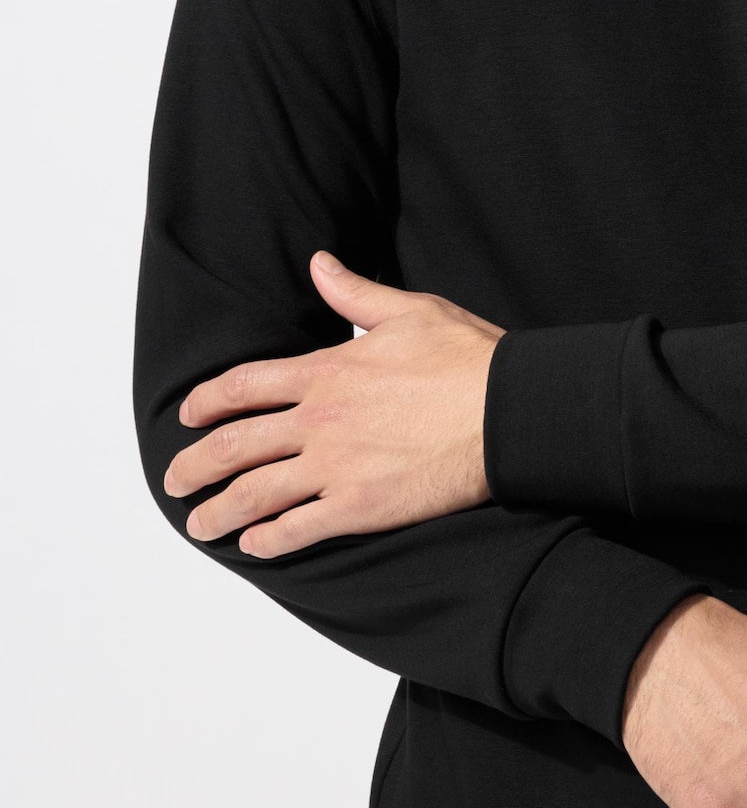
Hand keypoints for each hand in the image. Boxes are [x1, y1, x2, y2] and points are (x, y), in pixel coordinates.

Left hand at [161, 253, 501, 556]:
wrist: (509, 411)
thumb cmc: (469, 359)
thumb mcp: (411, 311)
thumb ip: (355, 292)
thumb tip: (319, 263)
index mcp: (329, 371)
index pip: (246, 385)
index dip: (209, 401)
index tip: (189, 414)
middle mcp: (322, 419)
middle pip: (236, 445)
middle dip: (196, 465)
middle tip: (176, 481)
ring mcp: (337, 466)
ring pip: (255, 493)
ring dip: (219, 512)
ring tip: (200, 525)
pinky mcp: (360, 506)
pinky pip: (298, 529)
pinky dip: (268, 540)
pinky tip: (255, 544)